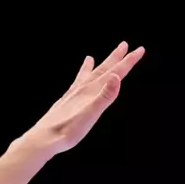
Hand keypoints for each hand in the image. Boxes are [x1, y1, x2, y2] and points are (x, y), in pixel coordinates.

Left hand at [16, 42, 144, 158]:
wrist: (44, 138)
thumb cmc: (68, 130)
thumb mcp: (91, 114)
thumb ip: (105, 96)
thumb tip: (116, 77)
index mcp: (91, 91)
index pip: (115, 73)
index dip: (128, 61)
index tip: (140, 50)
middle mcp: (83, 89)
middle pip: (103, 69)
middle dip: (116, 58)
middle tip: (126, 45)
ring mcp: (74, 94)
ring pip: (90, 74)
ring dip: (98, 65)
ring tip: (95, 56)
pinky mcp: (67, 101)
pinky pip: (77, 83)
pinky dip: (81, 75)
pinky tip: (80, 75)